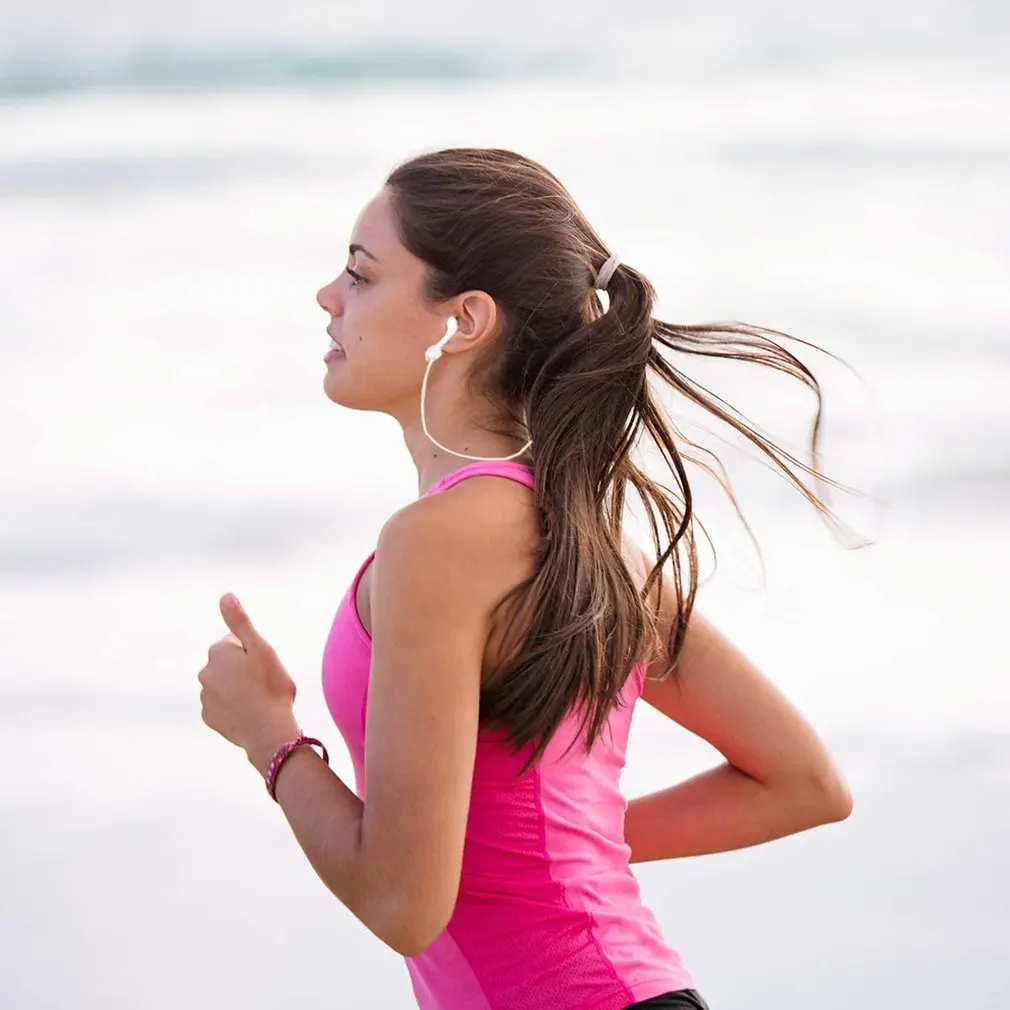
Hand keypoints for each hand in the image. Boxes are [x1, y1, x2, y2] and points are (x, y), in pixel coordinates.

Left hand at [198, 594, 298, 757]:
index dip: (252, 652)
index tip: (264, 664)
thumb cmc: (270, 687)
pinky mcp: (209, 717)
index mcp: (218, 653)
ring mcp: (206, 697)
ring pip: (225, 685)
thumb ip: (240, 622)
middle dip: (243, 669)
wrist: (267, 731)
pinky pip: (222, 706)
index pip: (234, 643)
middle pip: (228, 664)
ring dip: (238, 688)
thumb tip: (225, 596)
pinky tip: (249, 712)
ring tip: (259, 699)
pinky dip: (234, 707)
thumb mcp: (260, 648)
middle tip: (265, 681)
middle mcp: (205, 673)